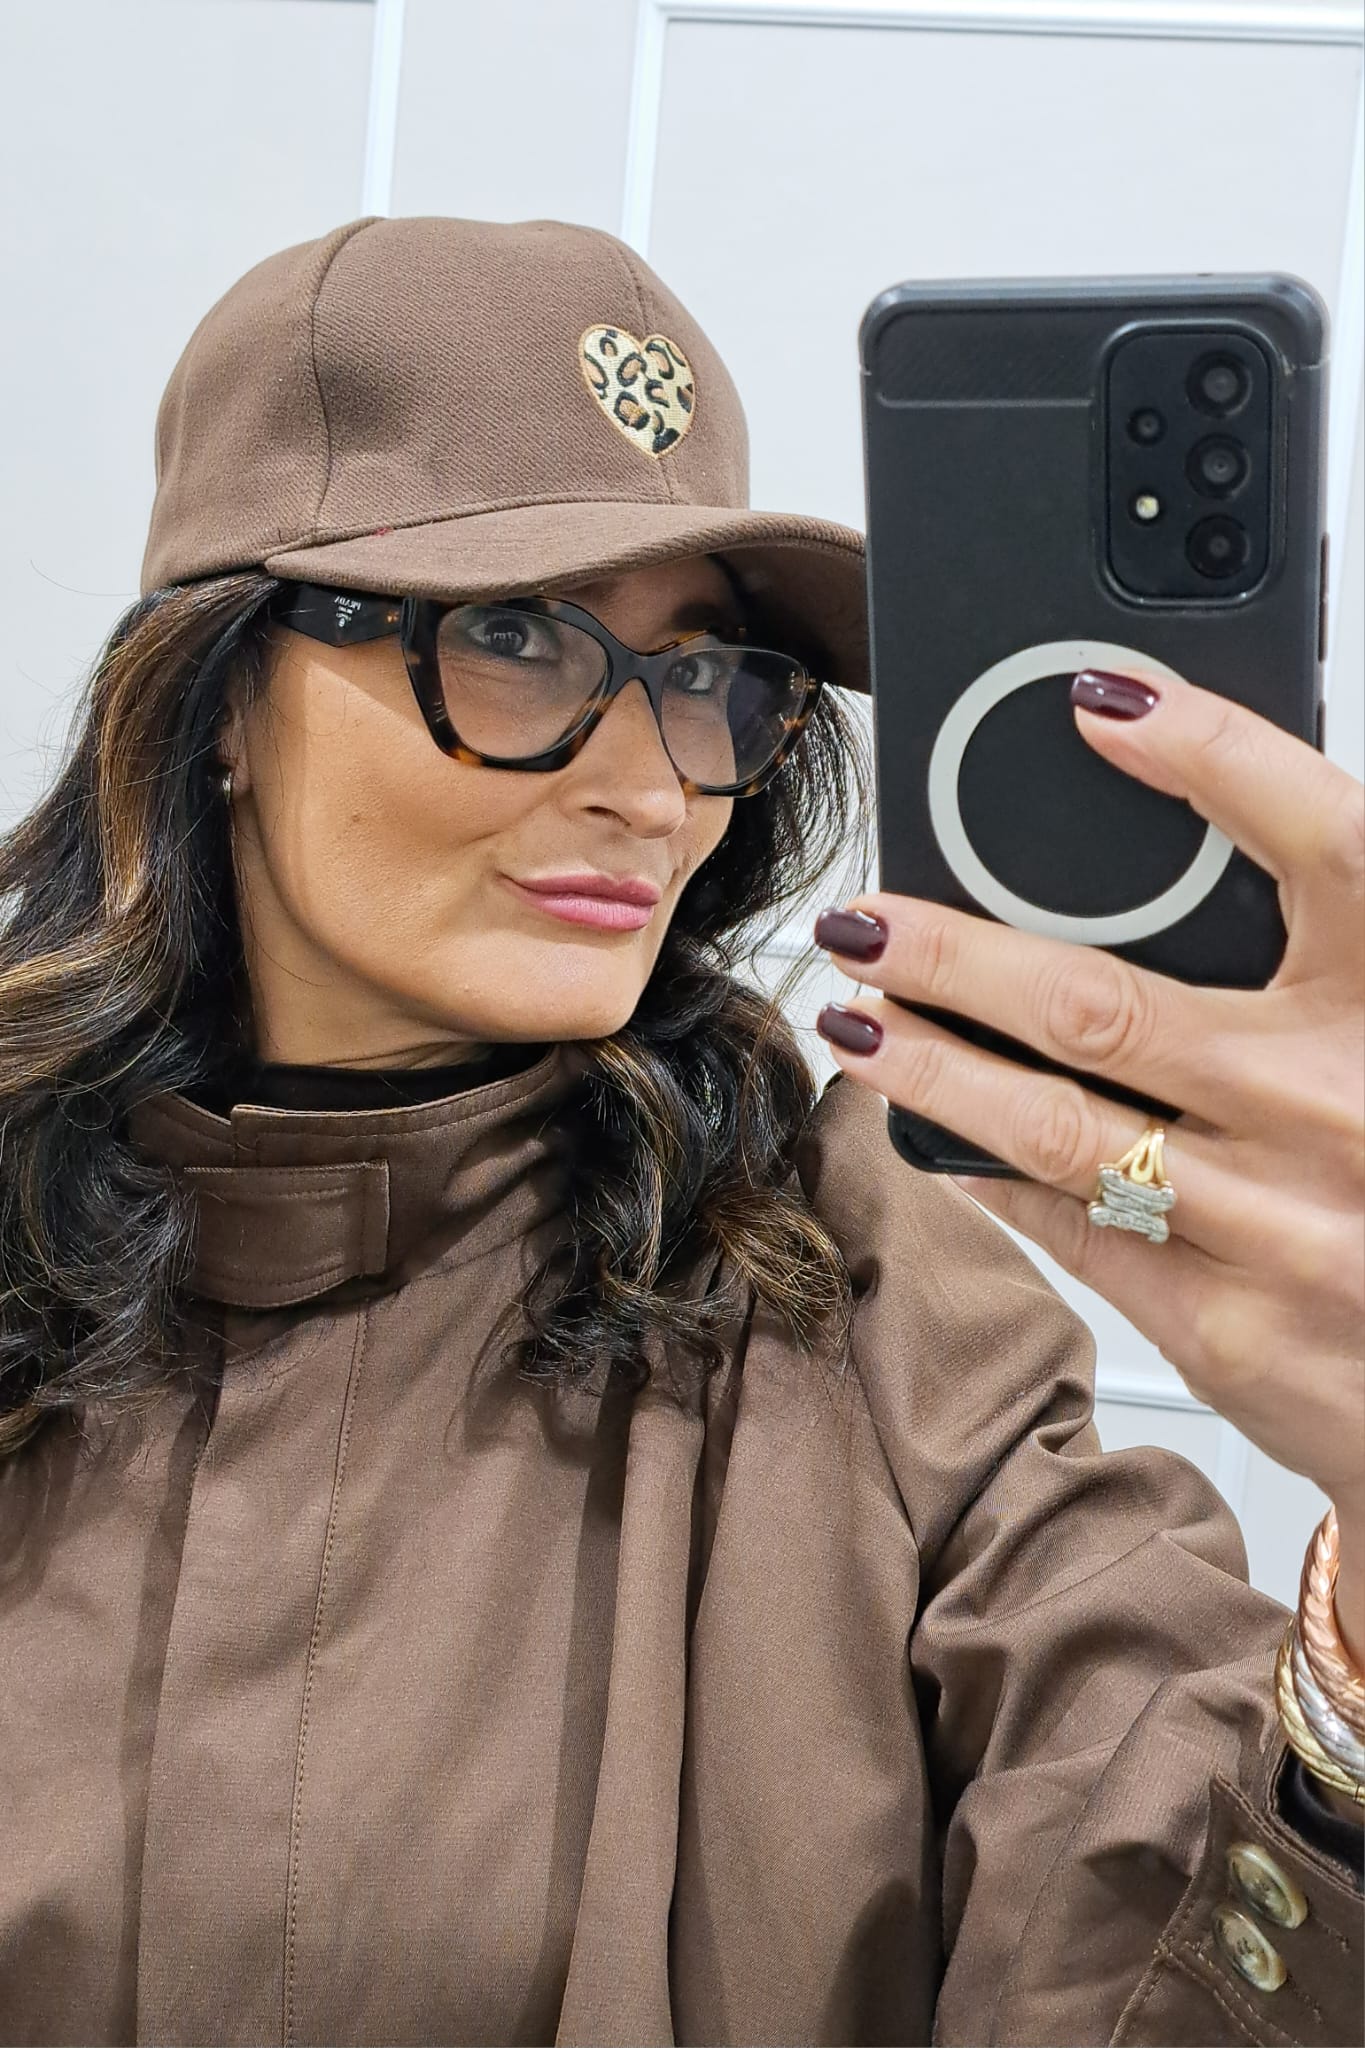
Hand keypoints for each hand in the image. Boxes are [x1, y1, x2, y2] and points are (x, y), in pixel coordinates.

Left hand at [812, 670, 1364, 1660]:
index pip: (1324, 840)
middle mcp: (1343, 1106)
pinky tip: (938, 1133)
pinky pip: (1072, 1221)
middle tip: (866, 920)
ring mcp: (1280, 1224)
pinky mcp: (1225, 1322)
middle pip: (1108, 1001)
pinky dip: (990, 1166)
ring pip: (1053, 1122)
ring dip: (930, 1066)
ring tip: (858, 1019)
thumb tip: (1181, 843)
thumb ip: (1327, 950)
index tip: (1103, 701)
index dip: (1213, 755)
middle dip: (955, 956)